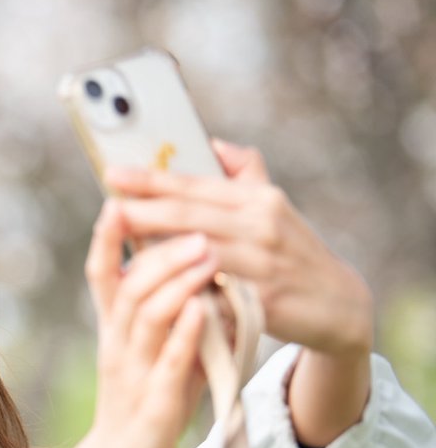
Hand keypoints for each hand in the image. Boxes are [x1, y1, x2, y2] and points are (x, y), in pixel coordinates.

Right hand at [80, 199, 213, 447]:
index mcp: (115, 327)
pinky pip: (169, 363)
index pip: (102, 272)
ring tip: (206, 253)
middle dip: (159, 251)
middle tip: (194, 224)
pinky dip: (185, 334)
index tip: (118, 198)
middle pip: (129, 284)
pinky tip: (204, 310)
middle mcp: (118, 343)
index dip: (107, 236)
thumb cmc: (146, 397)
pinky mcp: (154, 404)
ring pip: (147, 317)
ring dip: (176, 282)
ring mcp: (134, 372)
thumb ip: (172, 305)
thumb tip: (200, 259)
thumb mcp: (154, 344)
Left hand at [103, 139, 373, 358]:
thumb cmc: (294, 253)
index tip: (113, 174)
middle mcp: (261, 224)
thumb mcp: (275, 208)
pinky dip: (185, 293)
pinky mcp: (264, 300)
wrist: (338, 305)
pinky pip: (216, 294)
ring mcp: (263, 262)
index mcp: (257, 199)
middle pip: (190, 216)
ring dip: (156, 254)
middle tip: (108, 207)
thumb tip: (212, 142)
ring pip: (198, 253)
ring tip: (121, 252)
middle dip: (144, 211)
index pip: (195, 184)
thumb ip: (245, 173)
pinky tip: (154, 293)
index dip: (152, 179)